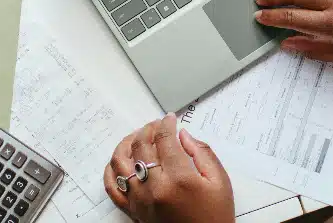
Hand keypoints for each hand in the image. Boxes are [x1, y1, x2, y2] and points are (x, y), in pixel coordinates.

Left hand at [103, 114, 233, 222]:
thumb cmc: (215, 217)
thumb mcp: (220, 182)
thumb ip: (202, 153)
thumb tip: (183, 135)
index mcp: (179, 179)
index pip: (164, 140)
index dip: (166, 124)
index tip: (170, 119)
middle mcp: (155, 189)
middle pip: (141, 147)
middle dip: (148, 129)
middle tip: (157, 125)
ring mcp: (140, 200)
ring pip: (120, 162)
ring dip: (127, 143)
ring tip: (137, 138)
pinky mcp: (134, 211)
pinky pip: (112, 187)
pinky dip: (112, 170)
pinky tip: (120, 161)